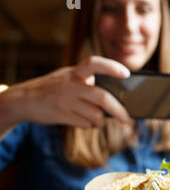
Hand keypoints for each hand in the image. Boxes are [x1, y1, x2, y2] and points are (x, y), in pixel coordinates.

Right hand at [5, 56, 130, 128]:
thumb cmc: (54, 88)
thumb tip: (116, 97)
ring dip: (101, 121)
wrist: (22, 99)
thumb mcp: (68, 77)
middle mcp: (70, 84)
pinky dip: (91, 126)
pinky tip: (87, 123)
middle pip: (102, 97)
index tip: (126, 74)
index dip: (111, 67)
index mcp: (74, 72)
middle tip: (127, 119)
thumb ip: (88, 82)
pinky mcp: (60, 115)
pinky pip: (85, 124)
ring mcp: (65, 100)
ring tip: (99, 121)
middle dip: (119, 110)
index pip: (94, 63)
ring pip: (95, 114)